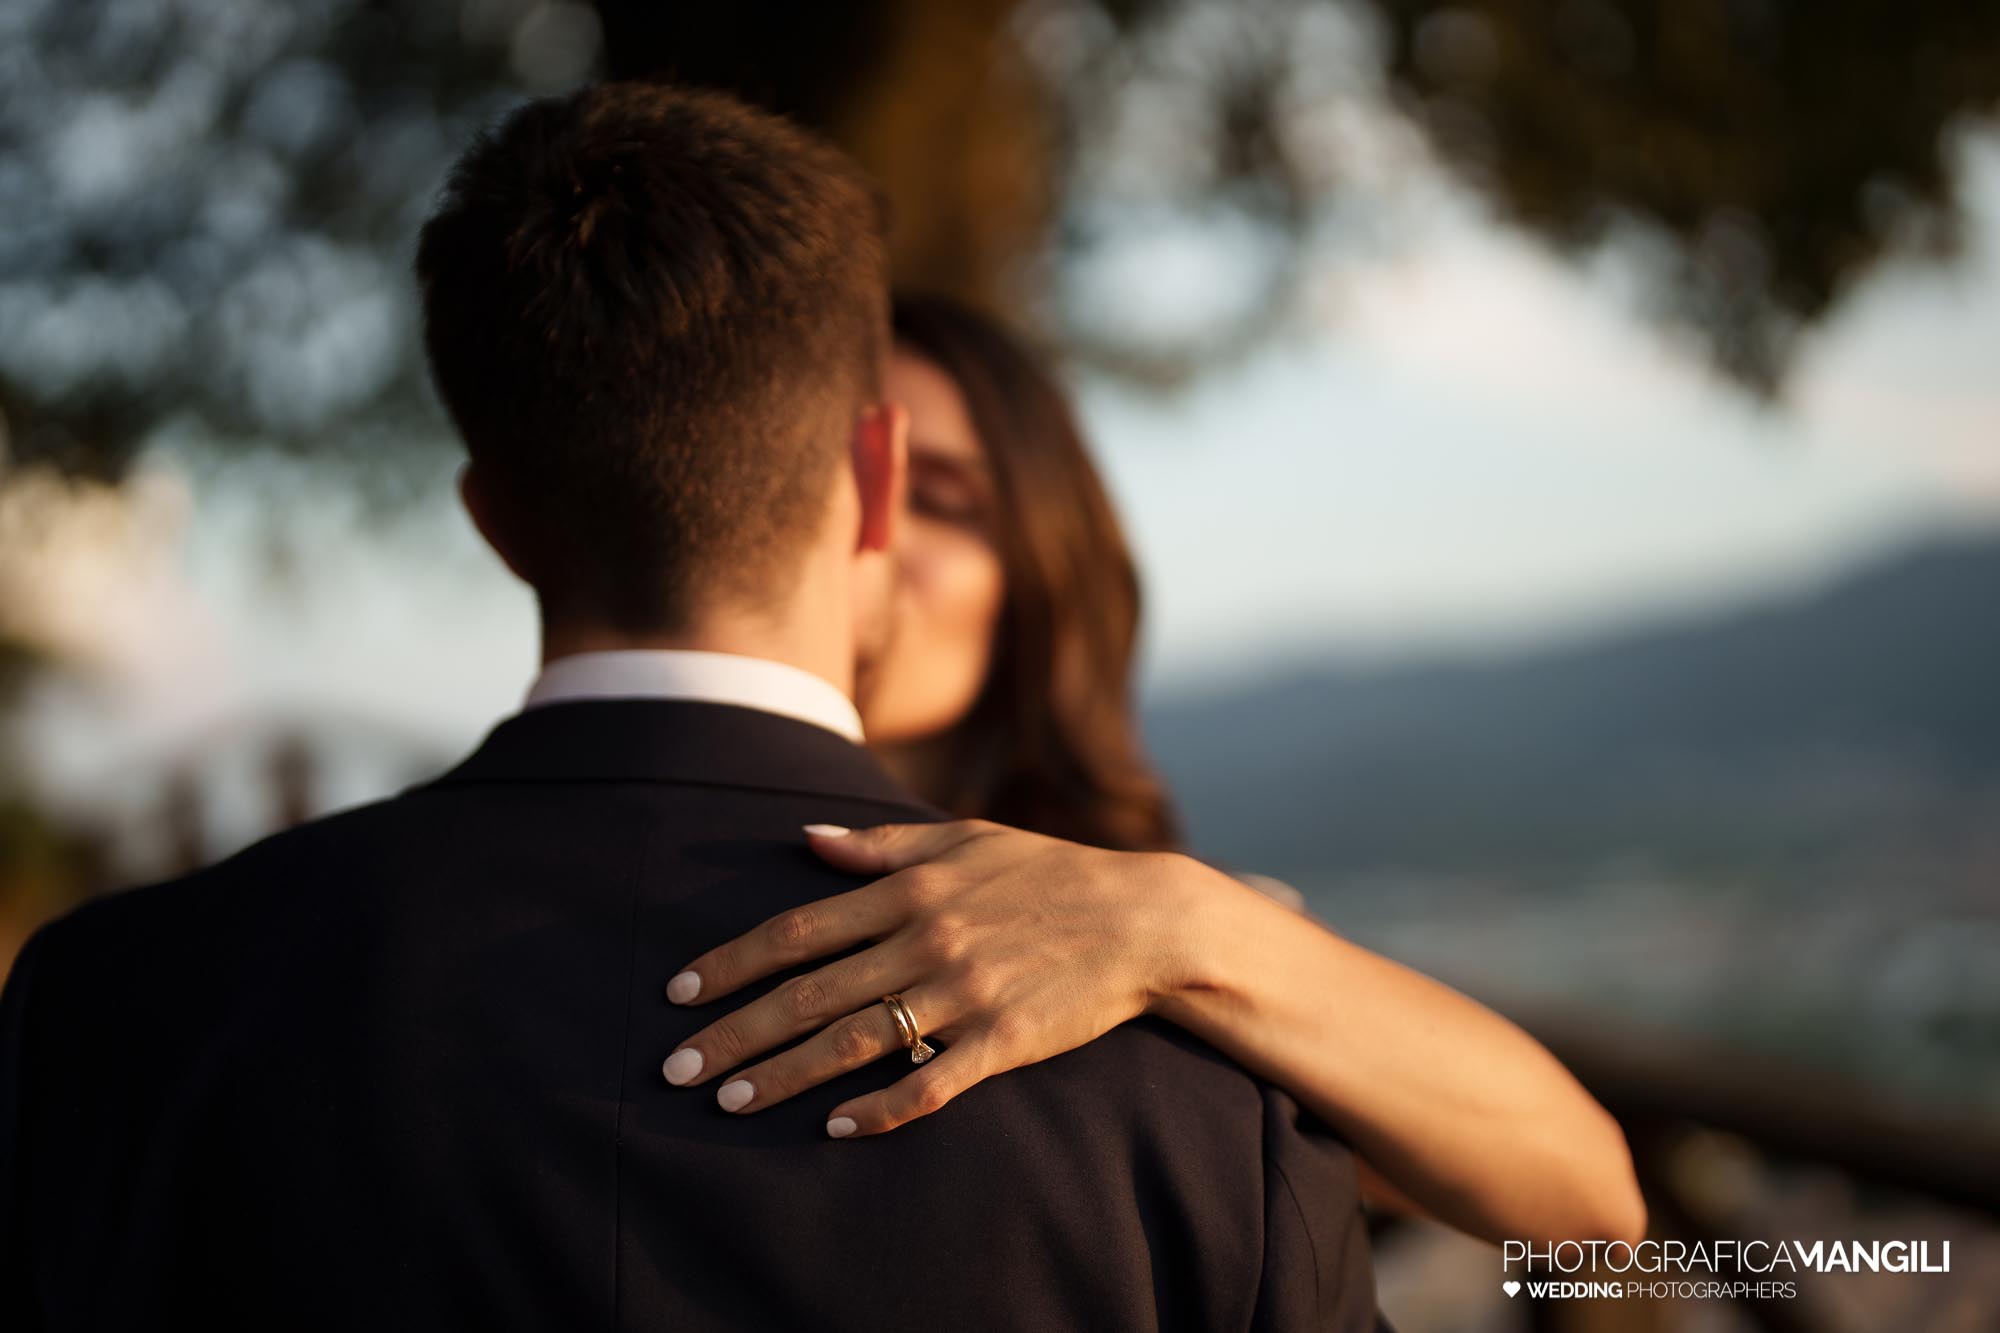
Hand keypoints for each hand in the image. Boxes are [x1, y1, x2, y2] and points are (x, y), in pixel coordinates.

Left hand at [658, 820, 1207, 1136]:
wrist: (1143, 919)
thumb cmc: (1048, 873)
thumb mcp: (965, 839)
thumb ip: (882, 844)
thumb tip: (808, 836)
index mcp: (910, 889)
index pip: (797, 930)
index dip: (731, 963)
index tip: (678, 993)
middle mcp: (926, 940)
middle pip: (808, 993)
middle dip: (734, 1033)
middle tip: (677, 1070)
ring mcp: (964, 993)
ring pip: (855, 1041)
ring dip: (785, 1076)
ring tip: (731, 1104)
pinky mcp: (1004, 1040)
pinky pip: (933, 1082)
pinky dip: (882, 1108)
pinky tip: (838, 1129)